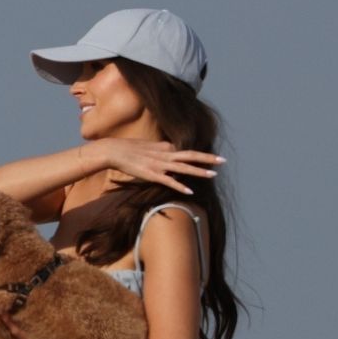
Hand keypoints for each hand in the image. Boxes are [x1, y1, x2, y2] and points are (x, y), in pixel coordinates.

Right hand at [103, 140, 223, 194]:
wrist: (114, 151)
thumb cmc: (128, 149)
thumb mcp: (148, 146)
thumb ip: (160, 150)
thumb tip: (169, 151)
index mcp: (165, 147)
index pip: (185, 152)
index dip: (199, 156)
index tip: (212, 160)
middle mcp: (165, 154)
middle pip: (191, 155)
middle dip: (208, 158)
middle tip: (223, 160)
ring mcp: (159, 164)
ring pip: (184, 168)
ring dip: (199, 171)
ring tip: (213, 175)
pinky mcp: (152, 174)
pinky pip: (169, 181)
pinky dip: (180, 186)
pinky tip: (190, 191)